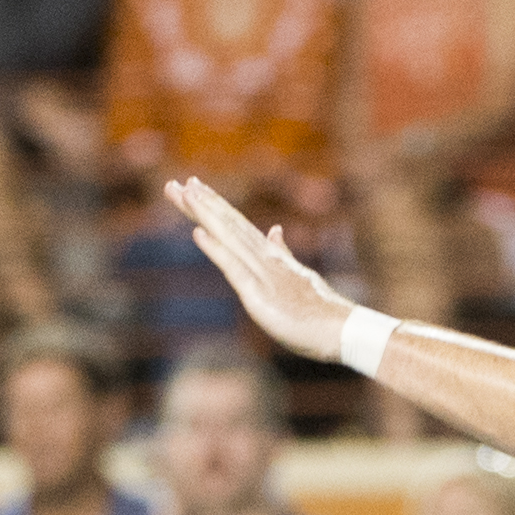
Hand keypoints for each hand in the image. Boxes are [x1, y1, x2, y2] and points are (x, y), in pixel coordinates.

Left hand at [163, 175, 352, 363]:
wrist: (339, 330)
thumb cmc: (319, 310)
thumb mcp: (298, 274)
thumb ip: (283, 252)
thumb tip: (274, 230)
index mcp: (270, 256)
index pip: (237, 225)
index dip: (215, 206)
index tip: (194, 188)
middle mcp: (264, 257)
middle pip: (227, 224)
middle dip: (201, 203)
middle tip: (175, 184)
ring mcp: (261, 273)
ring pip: (228, 237)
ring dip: (205, 214)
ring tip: (184, 193)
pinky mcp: (258, 293)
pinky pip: (233, 267)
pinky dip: (215, 248)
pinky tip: (198, 232)